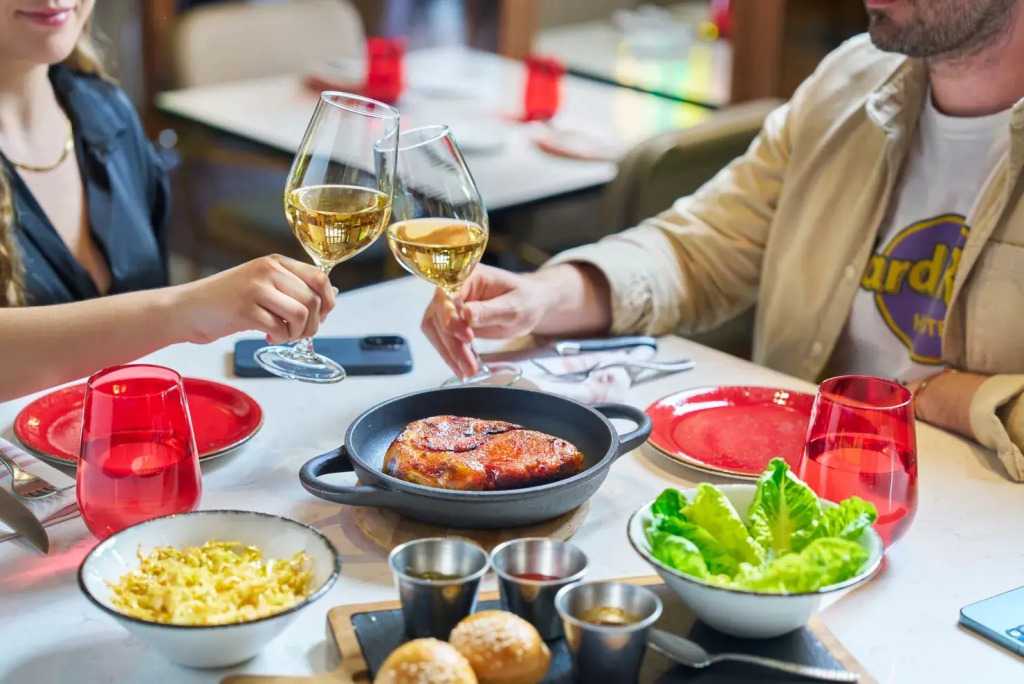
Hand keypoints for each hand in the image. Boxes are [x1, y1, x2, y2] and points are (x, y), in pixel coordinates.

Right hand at [171, 255, 335, 344]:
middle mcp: (267, 271)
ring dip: (297, 333)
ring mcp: (255, 289)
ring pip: (300, 314)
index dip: (328, 301)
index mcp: (275, 262)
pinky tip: (268, 336)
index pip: (319, 277)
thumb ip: (293, 288)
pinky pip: (279, 328)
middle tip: (299, 333)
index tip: (321, 316)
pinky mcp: (244, 309)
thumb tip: (332, 295)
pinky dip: (279, 338)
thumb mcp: (262, 285)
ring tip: (284, 335)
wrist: (186, 309)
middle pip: (312, 299)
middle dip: (313, 324)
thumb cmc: (226, 300)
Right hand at [421, 265, 553, 376]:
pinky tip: (461, 368)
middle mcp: (454, 287)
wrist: (530, 306)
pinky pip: (441, 338)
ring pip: (436, 329)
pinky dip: (449, 355)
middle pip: (439, 314)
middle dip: (452, 342)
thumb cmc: (526, 300)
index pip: (448, 293)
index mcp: (470, 274)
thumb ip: (490, 310)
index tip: (465, 336)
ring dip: (449, 352)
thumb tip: (465, 314)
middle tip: (468, 363)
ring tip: (467, 370)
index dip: (451, 315)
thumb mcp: (514, 306)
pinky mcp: (451, 322)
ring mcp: (450, 305)